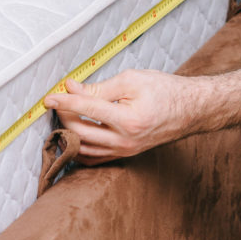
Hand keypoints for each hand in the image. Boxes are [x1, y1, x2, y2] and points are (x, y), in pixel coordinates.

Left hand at [44, 70, 200, 163]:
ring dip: (68, 133)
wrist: (192, 109)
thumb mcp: (133, 80)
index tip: (48, 97)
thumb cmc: (165, 90)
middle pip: (79, 131)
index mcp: (128, 119)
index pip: (86, 109)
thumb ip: (100, 87)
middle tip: (59, 100)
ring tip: (64, 115)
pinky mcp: (125, 155)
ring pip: (83, 149)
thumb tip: (72, 88)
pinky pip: (93, 158)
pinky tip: (74, 135)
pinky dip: (79, 148)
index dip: (64, 101)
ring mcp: (125, 151)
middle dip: (64, 115)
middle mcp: (125, 140)